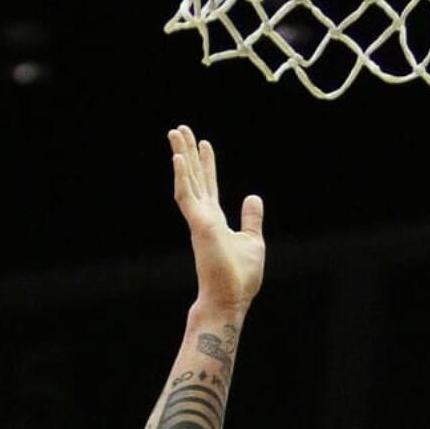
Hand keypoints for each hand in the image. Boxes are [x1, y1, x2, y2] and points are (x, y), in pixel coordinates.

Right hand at [170, 125, 264, 312]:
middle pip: (193, 177)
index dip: (207, 165)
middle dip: (188, 153)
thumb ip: (251, 218)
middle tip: (180, 129)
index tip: (204, 144)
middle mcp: (204, 217)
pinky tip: (178, 157)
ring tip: (175, 132)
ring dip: (181, 156)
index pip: (209, 186)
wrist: (230, 299)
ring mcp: (199, 220)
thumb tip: (253, 196)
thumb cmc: (240, 277)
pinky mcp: (198, 225)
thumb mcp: (252, 241)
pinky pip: (186, 195)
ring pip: (186, 180)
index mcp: (216, 220)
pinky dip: (182, 176)